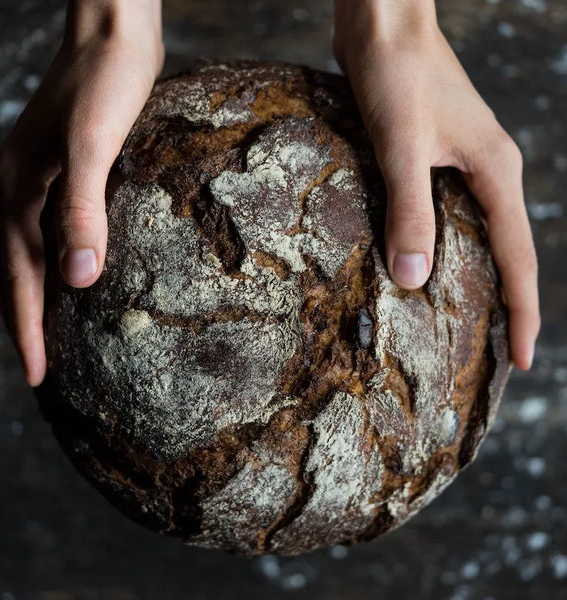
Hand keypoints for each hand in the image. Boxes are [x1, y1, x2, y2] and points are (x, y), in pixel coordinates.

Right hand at [0, 0, 163, 386]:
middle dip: (23, 323)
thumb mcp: (95, 146)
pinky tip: (74, 275)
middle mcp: (17, 189)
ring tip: (49, 336)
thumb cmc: (107, 83)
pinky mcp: (61, 171)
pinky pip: (45, 231)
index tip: (39, 376)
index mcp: (19, 190)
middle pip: (11, 272)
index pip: (17, 277)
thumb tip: (78, 279)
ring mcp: (36, 179)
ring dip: (32, 298)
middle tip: (41, 370)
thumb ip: (81, 210)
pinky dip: (52, 264)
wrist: (112, 34)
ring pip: (24, 254)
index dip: (28, 329)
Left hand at [333, 0, 539, 369]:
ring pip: (479, 235)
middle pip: (507, 252)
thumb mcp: (401, 147)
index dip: (523, 313)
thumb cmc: (396, 74)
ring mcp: (462, 165)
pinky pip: (449, 215)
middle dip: (507, 304)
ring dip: (478, 278)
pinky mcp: (435, 158)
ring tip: (468, 322)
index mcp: (494, 173)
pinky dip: (446, 247)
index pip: (519, 258)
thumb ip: (410, 211)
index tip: (524, 360)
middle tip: (498, 354)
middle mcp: (488, 173)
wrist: (383, 23)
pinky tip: (428, 265)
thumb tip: (413, 279)